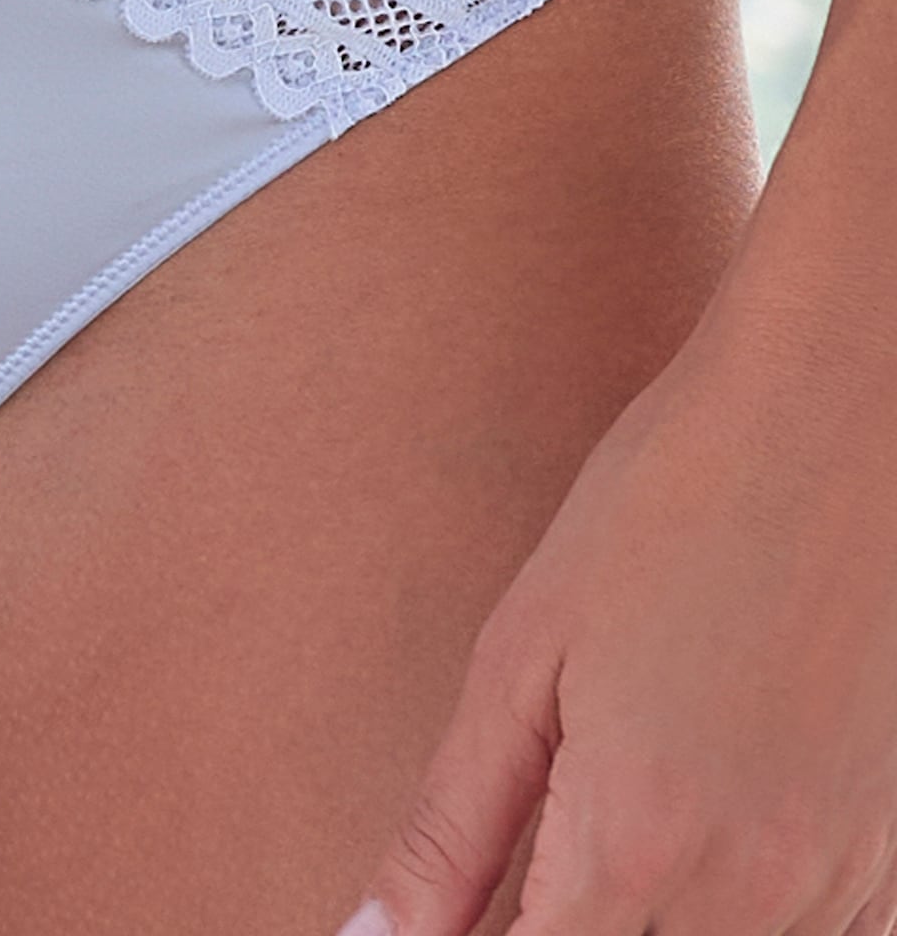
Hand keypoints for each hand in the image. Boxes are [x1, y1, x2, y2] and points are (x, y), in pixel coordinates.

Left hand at [339, 313, 896, 933]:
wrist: (837, 411)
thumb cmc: (672, 500)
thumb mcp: (526, 654)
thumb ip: (450, 827)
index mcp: (636, 844)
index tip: (454, 926)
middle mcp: (752, 893)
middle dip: (564, 928)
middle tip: (540, 852)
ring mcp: (844, 882)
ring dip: (657, 923)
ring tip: (626, 809)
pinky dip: (754, 917)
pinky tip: (714, 835)